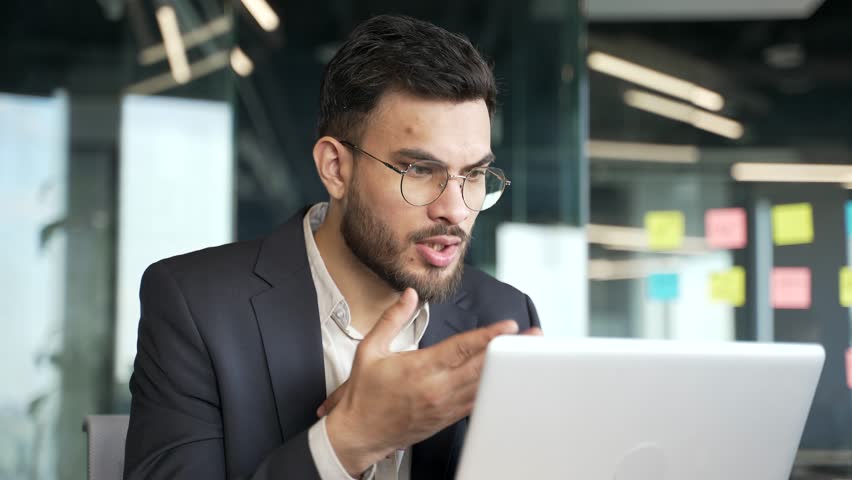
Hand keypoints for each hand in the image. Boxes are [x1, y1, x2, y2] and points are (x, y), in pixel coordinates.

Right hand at [323, 288, 519, 475]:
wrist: (360, 433)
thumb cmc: (364, 393)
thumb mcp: (370, 349)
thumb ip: (392, 319)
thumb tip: (409, 295)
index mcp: (419, 369)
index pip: (461, 348)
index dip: (488, 336)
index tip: (508, 326)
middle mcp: (436, 389)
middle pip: (481, 366)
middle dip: (510, 350)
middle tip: (533, 336)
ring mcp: (445, 405)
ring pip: (484, 385)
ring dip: (508, 368)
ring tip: (529, 354)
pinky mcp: (448, 418)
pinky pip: (478, 402)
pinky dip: (495, 388)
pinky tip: (509, 378)